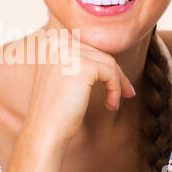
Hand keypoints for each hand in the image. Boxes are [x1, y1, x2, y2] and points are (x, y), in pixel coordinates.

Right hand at [24, 28, 136, 147]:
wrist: (45, 130)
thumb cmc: (55, 109)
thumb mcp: (64, 77)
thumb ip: (78, 61)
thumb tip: (108, 57)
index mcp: (48, 41)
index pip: (86, 47)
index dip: (103, 65)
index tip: (116, 82)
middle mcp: (55, 41)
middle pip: (98, 53)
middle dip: (115, 74)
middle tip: (126, 92)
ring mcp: (67, 52)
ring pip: (108, 62)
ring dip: (116, 84)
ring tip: (113, 103)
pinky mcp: (81, 66)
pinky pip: (110, 73)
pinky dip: (115, 89)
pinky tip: (111, 105)